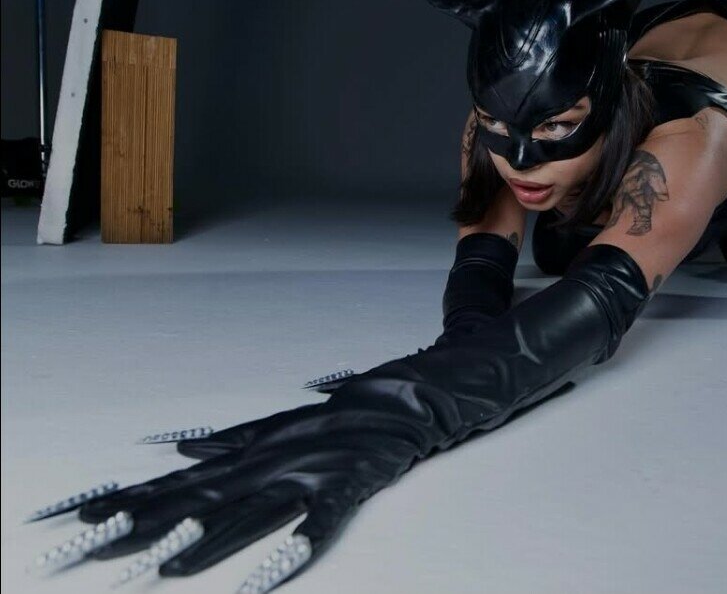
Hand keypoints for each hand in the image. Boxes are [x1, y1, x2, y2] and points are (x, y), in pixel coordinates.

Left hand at [35, 357, 453, 591]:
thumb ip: (227, 440)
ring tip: (168, 568)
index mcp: (249, 454)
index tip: (80, 515)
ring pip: (249, 513)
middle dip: (145, 526)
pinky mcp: (347, 484)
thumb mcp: (275, 425)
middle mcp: (267, 464)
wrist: (405, 397)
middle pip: (198, 501)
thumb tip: (179, 443)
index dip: (128, 500)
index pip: (177, 482)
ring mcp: (306, 475)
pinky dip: (300, 543)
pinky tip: (275, 570)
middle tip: (95, 546)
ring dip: (209, 542)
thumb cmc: (342, 413)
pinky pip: (321, 519)